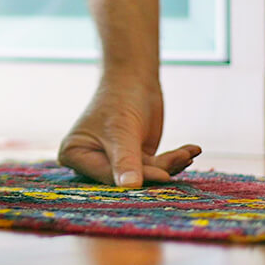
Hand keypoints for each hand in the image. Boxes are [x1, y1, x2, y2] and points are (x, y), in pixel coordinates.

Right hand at [58, 76, 200, 186]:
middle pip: (126, 178)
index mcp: (75, 155)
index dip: (135, 178)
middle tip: (181, 160)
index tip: (163, 176)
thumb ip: (125, 160)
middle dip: (157, 171)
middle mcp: (92, 161)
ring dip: (170, 164)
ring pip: (146, 174)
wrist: (133, 78)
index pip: (106, 175)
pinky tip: (190, 150)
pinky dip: (174, 159)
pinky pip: (155, 167)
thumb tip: (129, 187)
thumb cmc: (118, 99)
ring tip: (188, 151)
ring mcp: (115, 161)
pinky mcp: (135, 160)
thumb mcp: (121, 131)